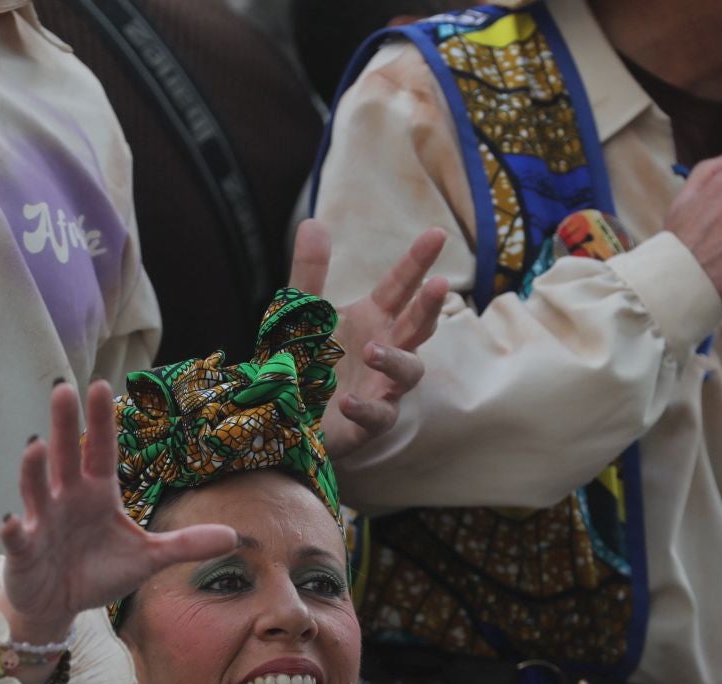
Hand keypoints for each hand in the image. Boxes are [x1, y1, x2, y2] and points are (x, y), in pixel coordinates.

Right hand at [0, 381, 237, 643]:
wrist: (59, 604)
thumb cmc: (99, 571)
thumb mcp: (147, 558)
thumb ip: (185, 544)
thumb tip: (234, 536)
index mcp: (97, 494)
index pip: (101, 451)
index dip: (102, 422)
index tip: (100, 386)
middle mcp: (67, 499)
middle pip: (66, 456)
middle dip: (64, 424)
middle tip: (63, 389)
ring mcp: (42, 521)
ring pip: (36, 489)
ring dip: (34, 469)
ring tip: (35, 446)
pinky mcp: (23, 551)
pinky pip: (17, 537)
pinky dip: (12, 529)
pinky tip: (10, 520)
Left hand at [288, 219, 446, 456]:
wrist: (280, 416)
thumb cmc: (300, 360)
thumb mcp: (297, 314)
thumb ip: (308, 273)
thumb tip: (312, 221)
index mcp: (372, 319)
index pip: (401, 286)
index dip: (418, 261)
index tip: (437, 233)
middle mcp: (384, 349)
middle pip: (418, 326)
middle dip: (431, 306)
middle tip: (440, 284)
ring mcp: (381, 388)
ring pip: (409, 372)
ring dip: (395, 360)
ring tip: (372, 350)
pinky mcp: (367, 424)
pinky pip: (378, 417)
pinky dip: (366, 409)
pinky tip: (349, 401)